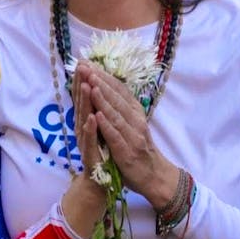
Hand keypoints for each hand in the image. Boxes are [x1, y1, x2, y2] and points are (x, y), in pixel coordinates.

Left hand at [74, 61, 178, 206]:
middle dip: (100, 82)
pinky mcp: (127, 151)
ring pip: (116, 114)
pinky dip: (106, 125)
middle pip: (117, 98)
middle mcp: (136, 120)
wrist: (153, 175)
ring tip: (91, 85)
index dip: (105, 76)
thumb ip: (121, 107)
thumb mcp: (132, 123)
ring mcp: (132, 135)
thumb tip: (106, 86)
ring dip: (103, 99)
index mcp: (135, 112)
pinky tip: (97, 115)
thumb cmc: (137, 147)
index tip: (89, 63)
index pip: (119, 90)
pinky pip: (115, 135)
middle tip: (86, 68)